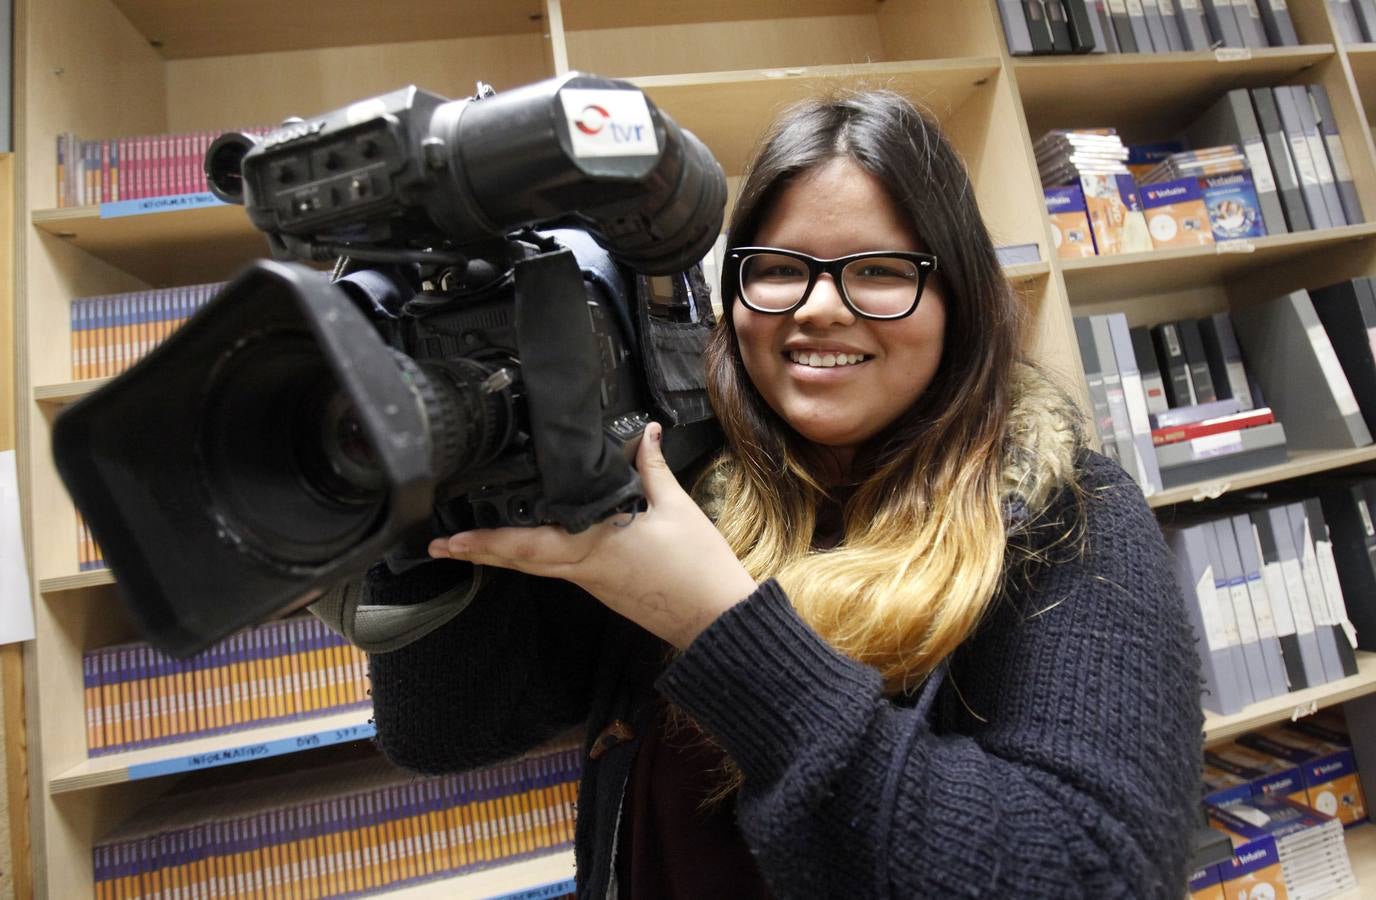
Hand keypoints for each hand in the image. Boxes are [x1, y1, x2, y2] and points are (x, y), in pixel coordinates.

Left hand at [428, 422, 758, 648]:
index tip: (450, 540)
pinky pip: (555, 569)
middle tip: (439, 545)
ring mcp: (590, 582)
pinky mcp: (601, 586)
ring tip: (468, 542)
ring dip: (499, 554)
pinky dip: (530, 556)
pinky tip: (523, 544)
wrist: (716, 620)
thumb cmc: (698, 568)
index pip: (527, 544)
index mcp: (595, 546)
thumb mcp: (677, 509)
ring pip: (533, 567)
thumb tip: (646, 433)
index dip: (484, 542)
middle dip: (477, 552)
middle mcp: (583, 568)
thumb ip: (652, 468)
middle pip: (517, 561)